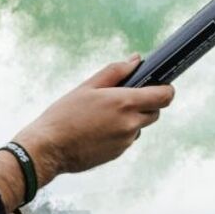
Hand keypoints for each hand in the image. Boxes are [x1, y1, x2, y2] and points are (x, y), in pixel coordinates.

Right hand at [0, 56, 173, 211]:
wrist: (48, 149)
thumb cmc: (64, 115)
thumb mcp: (87, 87)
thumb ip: (115, 72)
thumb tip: (136, 60)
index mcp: (125, 103)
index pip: (165, 96)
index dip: (166, 89)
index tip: (158, 84)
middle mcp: (130, 123)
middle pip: (156, 111)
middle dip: (146, 103)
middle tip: (123, 98)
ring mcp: (126, 141)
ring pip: (140, 126)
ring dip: (131, 119)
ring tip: (103, 116)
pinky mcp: (118, 153)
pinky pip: (127, 139)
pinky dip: (119, 132)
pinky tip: (97, 130)